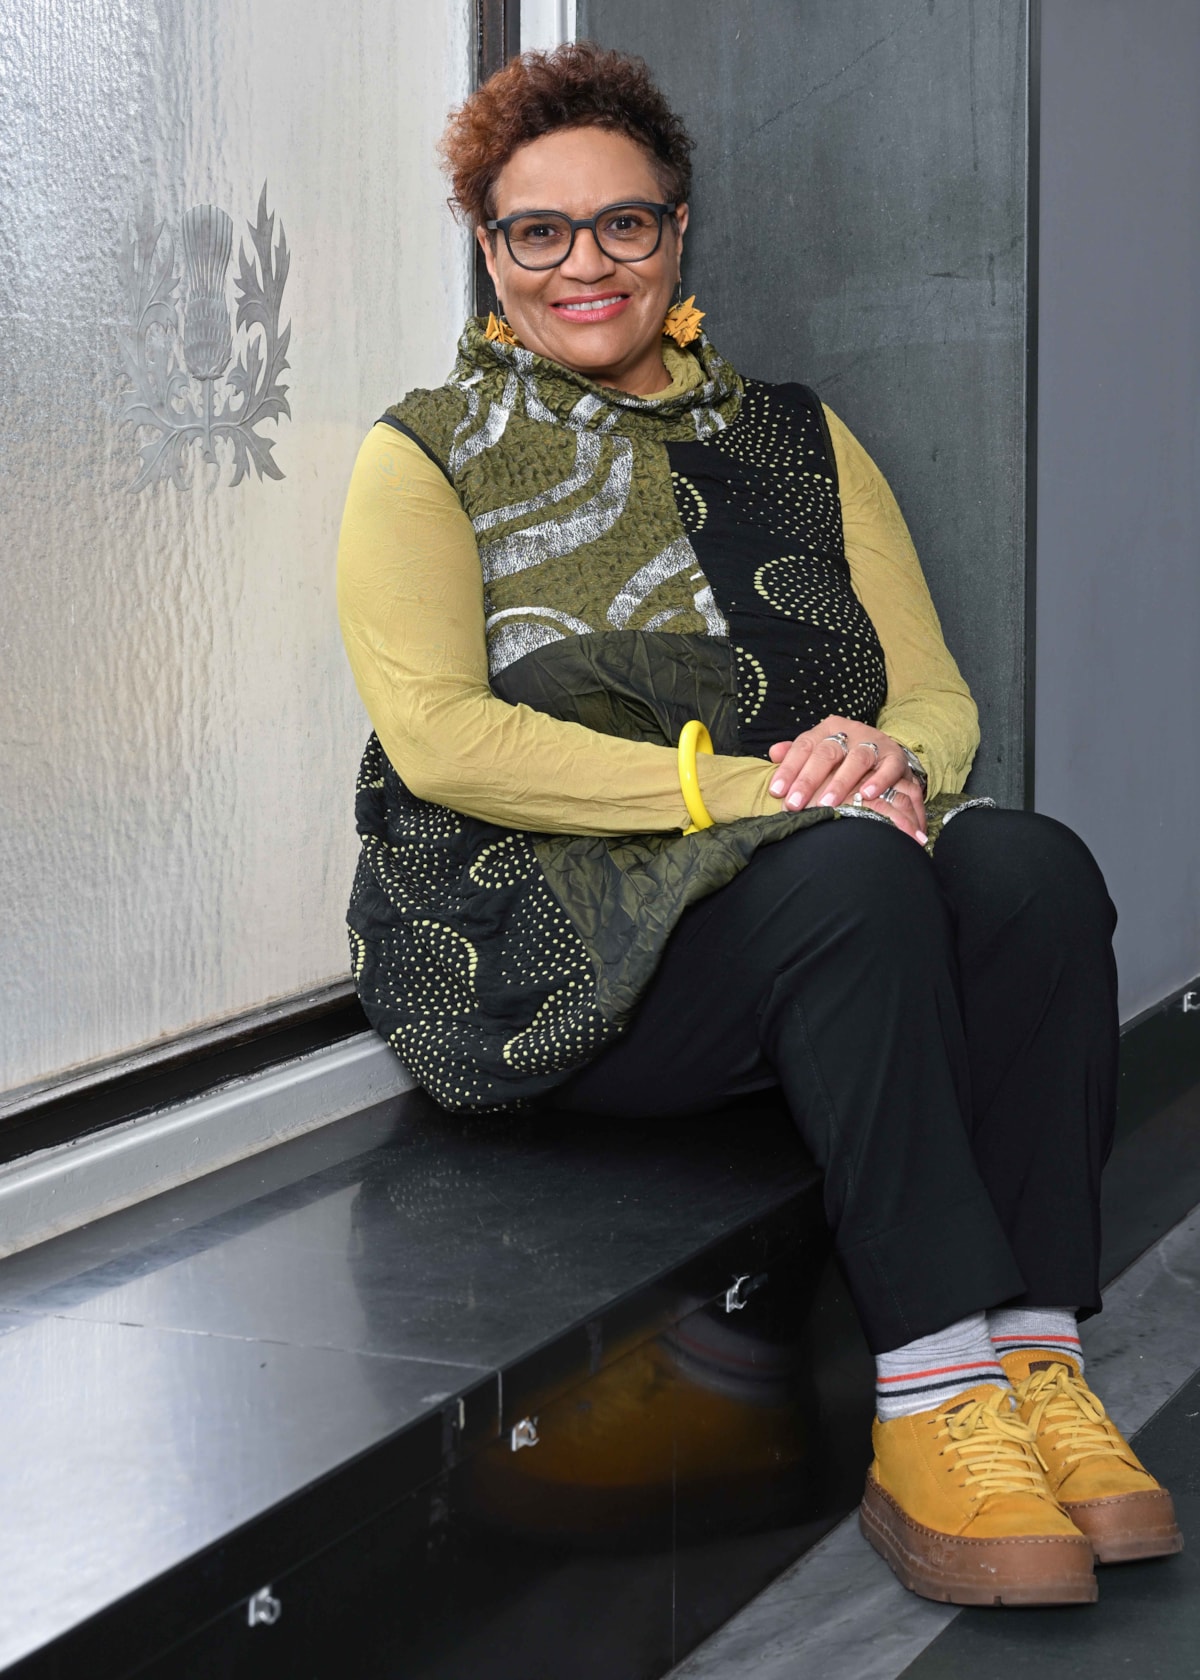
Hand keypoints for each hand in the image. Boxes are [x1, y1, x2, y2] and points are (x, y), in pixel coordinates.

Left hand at [767, 715, 927, 842]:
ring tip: (827, 803)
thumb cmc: (843, 757)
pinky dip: (879, 780)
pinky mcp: (895, 756)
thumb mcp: (818, 751)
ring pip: (856, 759)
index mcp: (826, 729)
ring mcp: (874, 742)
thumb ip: (795, 754)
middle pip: (826, 753)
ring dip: (841, 782)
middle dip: (808, 780)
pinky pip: (888, 767)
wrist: (883, 752)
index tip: (776, 792)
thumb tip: (773, 752)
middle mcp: (849, 732)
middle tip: (794, 804)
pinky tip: (868, 795)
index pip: (803, 746)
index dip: (788, 769)